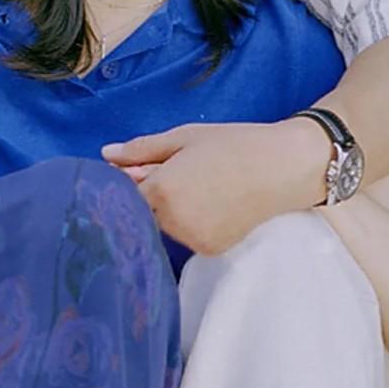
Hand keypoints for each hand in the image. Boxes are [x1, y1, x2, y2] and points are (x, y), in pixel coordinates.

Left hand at [102, 120, 322, 254]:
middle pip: (142, 212)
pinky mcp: (210, 250)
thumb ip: (141, 150)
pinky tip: (212, 202)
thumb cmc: (233, 144)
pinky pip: (185, 237)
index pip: (123, 197)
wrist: (283, 167)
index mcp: (163, 190)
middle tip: (178, 170)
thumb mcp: (183, 138)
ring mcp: (192, 239)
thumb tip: (105, 155)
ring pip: (163, 226)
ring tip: (200, 184)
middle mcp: (174, 221)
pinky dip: (190, 222)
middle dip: (150, 194)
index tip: (134, 171)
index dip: (125, 183)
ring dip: (169, 209)